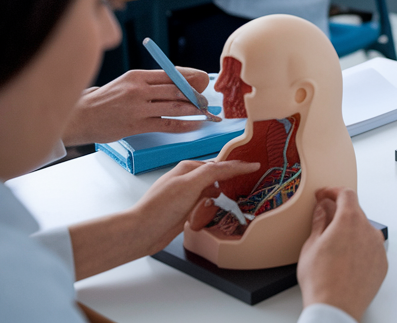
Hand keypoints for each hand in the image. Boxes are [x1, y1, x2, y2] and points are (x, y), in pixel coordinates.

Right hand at [62, 68, 216, 145]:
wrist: (80, 117)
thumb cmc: (103, 100)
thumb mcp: (124, 83)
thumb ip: (147, 83)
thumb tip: (175, 83)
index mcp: (137, 75)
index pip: (171, 73)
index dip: (190, 78)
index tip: (203, 80)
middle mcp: (139, 89)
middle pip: (176, 89)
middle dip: (195, 95)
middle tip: (205, 100)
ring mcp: (138, 108)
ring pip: (175, 107)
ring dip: (194, 110)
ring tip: (206, 112)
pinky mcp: (137, 125)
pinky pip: (167, 124)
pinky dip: (185, 125)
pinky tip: (195, 125)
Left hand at [68, 158, 259, 279]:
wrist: (141, 232)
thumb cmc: (160, 207)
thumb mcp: (190, 185)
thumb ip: (213, 173)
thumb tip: (234, 166)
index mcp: (188, 168)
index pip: (219, 165)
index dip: (237, 166)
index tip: (255, 166)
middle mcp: (187, 180)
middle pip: (216, 177)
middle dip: (231, 178)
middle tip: (250, 179)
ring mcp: (185, 196)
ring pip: (212, 191)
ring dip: (223, 193)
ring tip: (237, 194)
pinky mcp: (184, 211)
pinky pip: (205, 205)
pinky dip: (214, 206)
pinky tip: (216, 210)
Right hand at [299, 187, 387, 321]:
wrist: (336, 308)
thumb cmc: (321, 281)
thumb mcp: (311, 246)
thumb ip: (319, 222)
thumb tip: (322, 208)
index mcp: (350, 220)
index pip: (346, 194)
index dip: (332, 191)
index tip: (324, 195)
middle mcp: (368, 230)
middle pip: (355, 211)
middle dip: (340, 212)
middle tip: (324, 218)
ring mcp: (378, 247)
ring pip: (364, 230)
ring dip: (351, 231)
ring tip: (333, 245)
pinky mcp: (382, 263)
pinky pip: (371, 247)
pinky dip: (360, 247)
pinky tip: (346, 259)